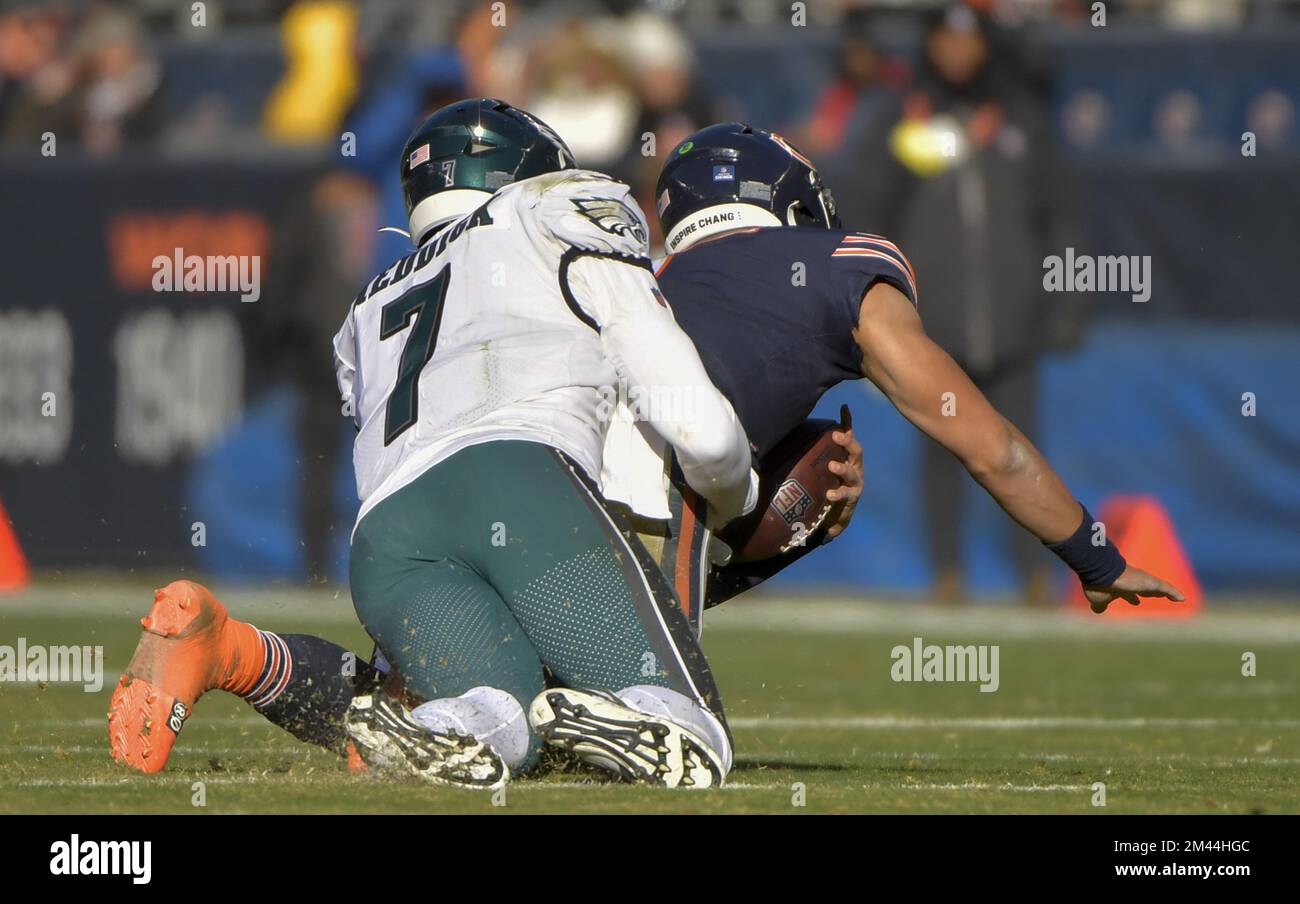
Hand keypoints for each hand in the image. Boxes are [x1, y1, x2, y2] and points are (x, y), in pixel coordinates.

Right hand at [825, 405, 862, 538]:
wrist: (847, 490)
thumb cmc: (839, 505)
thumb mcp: (837, 518)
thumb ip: (834, 527)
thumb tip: (827, 539)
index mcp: (852, 492)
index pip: (848, 493)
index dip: (840, 494)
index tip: (830, 495)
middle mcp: (856, 476)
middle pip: (854, 470)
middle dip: (844, 468)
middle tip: (832, 467)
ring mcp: (855, 460)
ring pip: (854, 450)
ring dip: (846, 443)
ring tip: (836, 436)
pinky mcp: (851, 448)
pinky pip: (850, 432)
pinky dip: (848, 421)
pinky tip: (844, 408)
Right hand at [1083, 565, 1184, 613]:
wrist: (1103, 571)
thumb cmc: (1099, 586)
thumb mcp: (1098, 599)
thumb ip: (1100, 605)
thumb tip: (1097, 610)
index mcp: (1118, 587)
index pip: (1127, 593)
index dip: (1131, 598)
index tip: (1136, 602)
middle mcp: (1131, 582)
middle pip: (1143, 588)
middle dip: (1148, 593)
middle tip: (1157, 597)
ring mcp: (1142, 581)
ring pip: (1155, 587)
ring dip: (1163, 592)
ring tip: (1174, 597)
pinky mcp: (1150, 582)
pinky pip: (1166, 587)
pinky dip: (1174, 593)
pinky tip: (1182, 599)